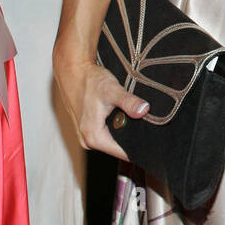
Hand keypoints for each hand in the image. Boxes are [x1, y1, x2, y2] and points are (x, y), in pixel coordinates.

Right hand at [54, 44, 149, 159]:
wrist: (73, 71)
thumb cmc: (89, 80)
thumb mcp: (112, 91)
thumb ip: (129, 102)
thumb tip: (144, 110)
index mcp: (94, 137)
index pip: (122, 154)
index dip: (137, 147)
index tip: (151, 141)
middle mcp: (88, 140)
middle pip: (118, 148)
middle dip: (131, 138)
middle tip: (146, 126)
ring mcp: (86, 135)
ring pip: (113, 140)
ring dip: (123, 131)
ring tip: (132, 118)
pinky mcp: (88, 128)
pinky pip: (107, 133)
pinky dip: (115, 126)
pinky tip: (120, 114)